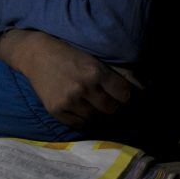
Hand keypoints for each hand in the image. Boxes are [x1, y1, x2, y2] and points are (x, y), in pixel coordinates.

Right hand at [5, 30, 140, 129]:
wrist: (35, 54)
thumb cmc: (68, 53)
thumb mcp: (92, 58)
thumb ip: (112, 74)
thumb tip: (144, 87)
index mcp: (95, 71)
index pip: (124, 94)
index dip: (126, 96)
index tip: (123, 95)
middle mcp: (83, 87)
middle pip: (111, 109)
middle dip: (114, 106)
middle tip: (110, 102)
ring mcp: (68, 100)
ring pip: (95, 119)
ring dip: (98, 114)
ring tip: (95, 105)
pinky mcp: (56, 110)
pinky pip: (79, 124)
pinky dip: (84, 120)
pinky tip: (82, 110)